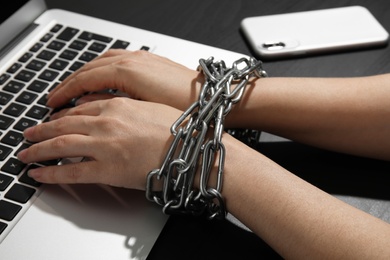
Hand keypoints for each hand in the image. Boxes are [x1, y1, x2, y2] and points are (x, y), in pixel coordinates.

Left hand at [18, 96, 181, 189]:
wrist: (193, 149)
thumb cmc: (181, 130)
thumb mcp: (152, 108)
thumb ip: (128, 107)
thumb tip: (113, 109)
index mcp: (119, 105)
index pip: (80, 109)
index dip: (62, 115)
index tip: (53, 119)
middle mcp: (106, 122)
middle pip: (63, 124)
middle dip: (42, 130)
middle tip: (30, 133)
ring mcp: (104, 145)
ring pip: (59, 145)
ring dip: (38, 149)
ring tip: (27, 153)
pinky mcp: (107, 169)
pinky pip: (70, 172)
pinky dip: (50, 174)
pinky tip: (39, 174)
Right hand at [46, 50, 202, 110]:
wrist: (214, 97)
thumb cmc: (184, 108)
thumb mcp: (143, 111)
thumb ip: (111, 104)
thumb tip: (88, 103)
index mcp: (127, 71)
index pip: (85, 80)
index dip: (66, 92)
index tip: (53, 103)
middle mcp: (132, 60)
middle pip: (90, 68)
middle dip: (71, 83)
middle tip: (57, 98)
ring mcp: (141, 58)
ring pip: (102, 61)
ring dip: (86, 74)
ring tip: (75, 89)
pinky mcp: (150, 61)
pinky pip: (118, 60)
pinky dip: (103, 69)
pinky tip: (102, 78)